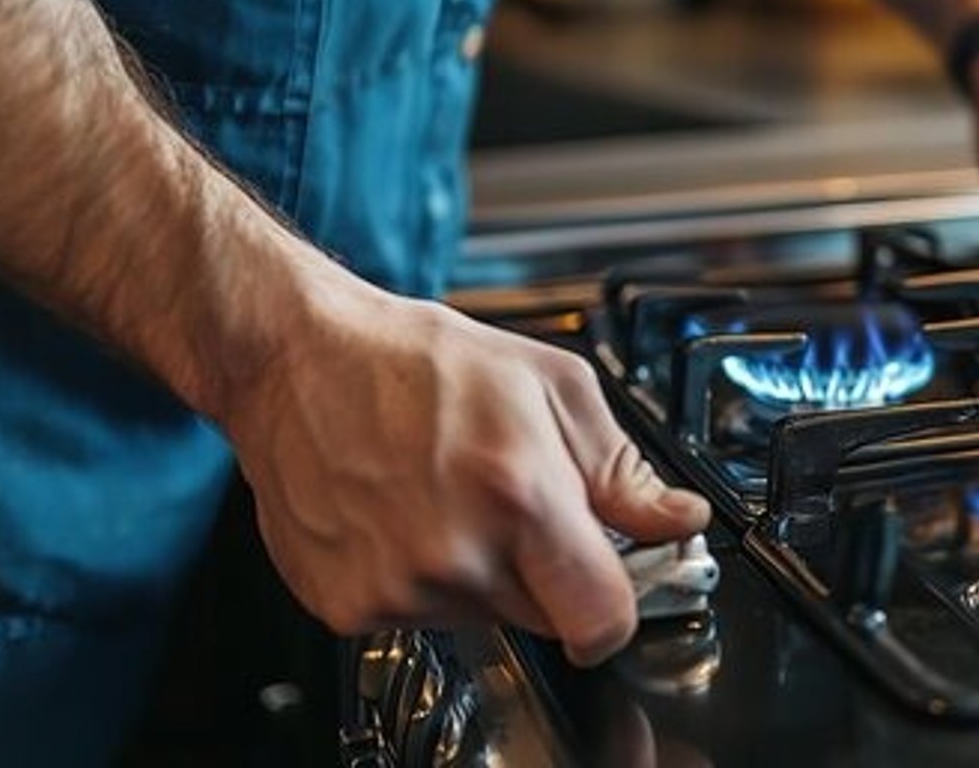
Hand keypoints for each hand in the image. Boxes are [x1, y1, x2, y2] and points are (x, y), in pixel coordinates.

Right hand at [218, 282, 708, 665]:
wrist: (302, 360)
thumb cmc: (422, 362)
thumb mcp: (553, 387)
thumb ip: (624, 470)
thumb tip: (676, 519)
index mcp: (519, 494)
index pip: (603, 619)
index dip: (619, 607)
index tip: (614, 582)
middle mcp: (455, 553)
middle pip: (548, 618)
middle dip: (550, 571)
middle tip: (517, 504)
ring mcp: (396, 587)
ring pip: (486, 617)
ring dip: (485, 572)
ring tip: (450, 496)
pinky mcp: (348, 605)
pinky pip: (422, 618)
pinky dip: (425, 580)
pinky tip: (407, 516)